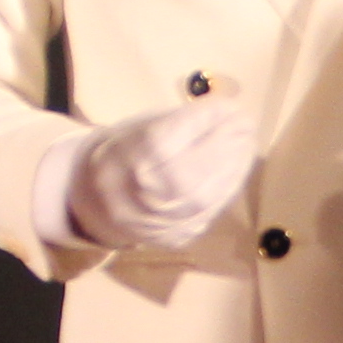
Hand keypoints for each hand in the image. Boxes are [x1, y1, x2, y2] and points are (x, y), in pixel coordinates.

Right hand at [71, 98, 260, 251]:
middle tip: (246, 124)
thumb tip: (226, 113)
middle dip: (228, 142)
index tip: (230, 105)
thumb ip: (180, 123)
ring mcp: (161, 222)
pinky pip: (211, 211)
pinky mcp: (178, 237)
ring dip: (236, 165)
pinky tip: (237, 167)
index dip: (208, 119)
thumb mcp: (139, 128)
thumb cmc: (123, 155)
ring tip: (246, 143)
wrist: (96, 205)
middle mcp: (144, 196)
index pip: (172, 137)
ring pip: (209, 194)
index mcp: (127, 161)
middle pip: (194, 168)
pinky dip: (229, 185)